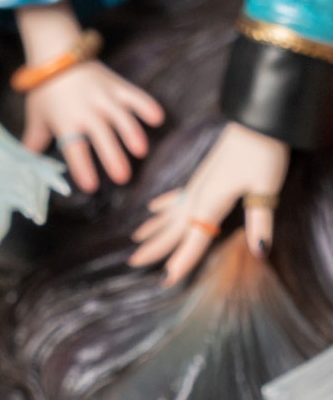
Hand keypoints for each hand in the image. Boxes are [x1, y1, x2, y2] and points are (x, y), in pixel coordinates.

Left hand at [23, 60, 164, 192]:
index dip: (83, 168)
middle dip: (113, 157)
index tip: (91, 186)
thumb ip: (34, 141)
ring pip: (122, 117)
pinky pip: (135, 95)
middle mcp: (87, 110)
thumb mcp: (36, 117)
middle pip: (102, 137)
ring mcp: (105, 96)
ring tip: (141, 152)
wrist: (58, 53)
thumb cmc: (45, 90)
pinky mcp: (118, 85)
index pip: (75, 149)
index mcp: (66, 121)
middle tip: (123, 178)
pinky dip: (146, 105)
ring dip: (132, 134)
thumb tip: (26, 164)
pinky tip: (158, 118)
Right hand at [130, 122, 290, 286]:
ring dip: (153, 229)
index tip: (166, 280)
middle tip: (133, 262)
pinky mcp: (201, 177)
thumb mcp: (266, 188)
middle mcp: (198, 197)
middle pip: (173, 229)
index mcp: (210, 204)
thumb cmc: (263, 152)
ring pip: (169, 214)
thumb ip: (260, 222)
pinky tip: (153, 208)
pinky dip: (164, 206)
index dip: (181, 262)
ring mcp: (197, 186)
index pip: (194, 240)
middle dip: (154, 248)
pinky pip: (176, 197)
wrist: (257, 119)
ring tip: (136, 241)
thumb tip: (259, 251)